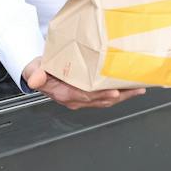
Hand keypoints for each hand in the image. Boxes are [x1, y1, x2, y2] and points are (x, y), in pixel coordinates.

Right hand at [21, 57, 146, 110]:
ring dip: (123, 96)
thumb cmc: (39, 70)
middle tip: (133, 89)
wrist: (39, 74)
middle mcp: (75, 99)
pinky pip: (106, 97)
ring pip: (106, 100)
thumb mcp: (33, 69)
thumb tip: (34, 80)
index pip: (84, 96)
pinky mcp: (88, 95)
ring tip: (138, 88)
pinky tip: (131, 88)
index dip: (100, 95)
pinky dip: (120, 94)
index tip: (113, 92)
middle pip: (100, 100)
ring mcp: (83, 99)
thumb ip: (35, 74)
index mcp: (63, 94)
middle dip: (118, 96)